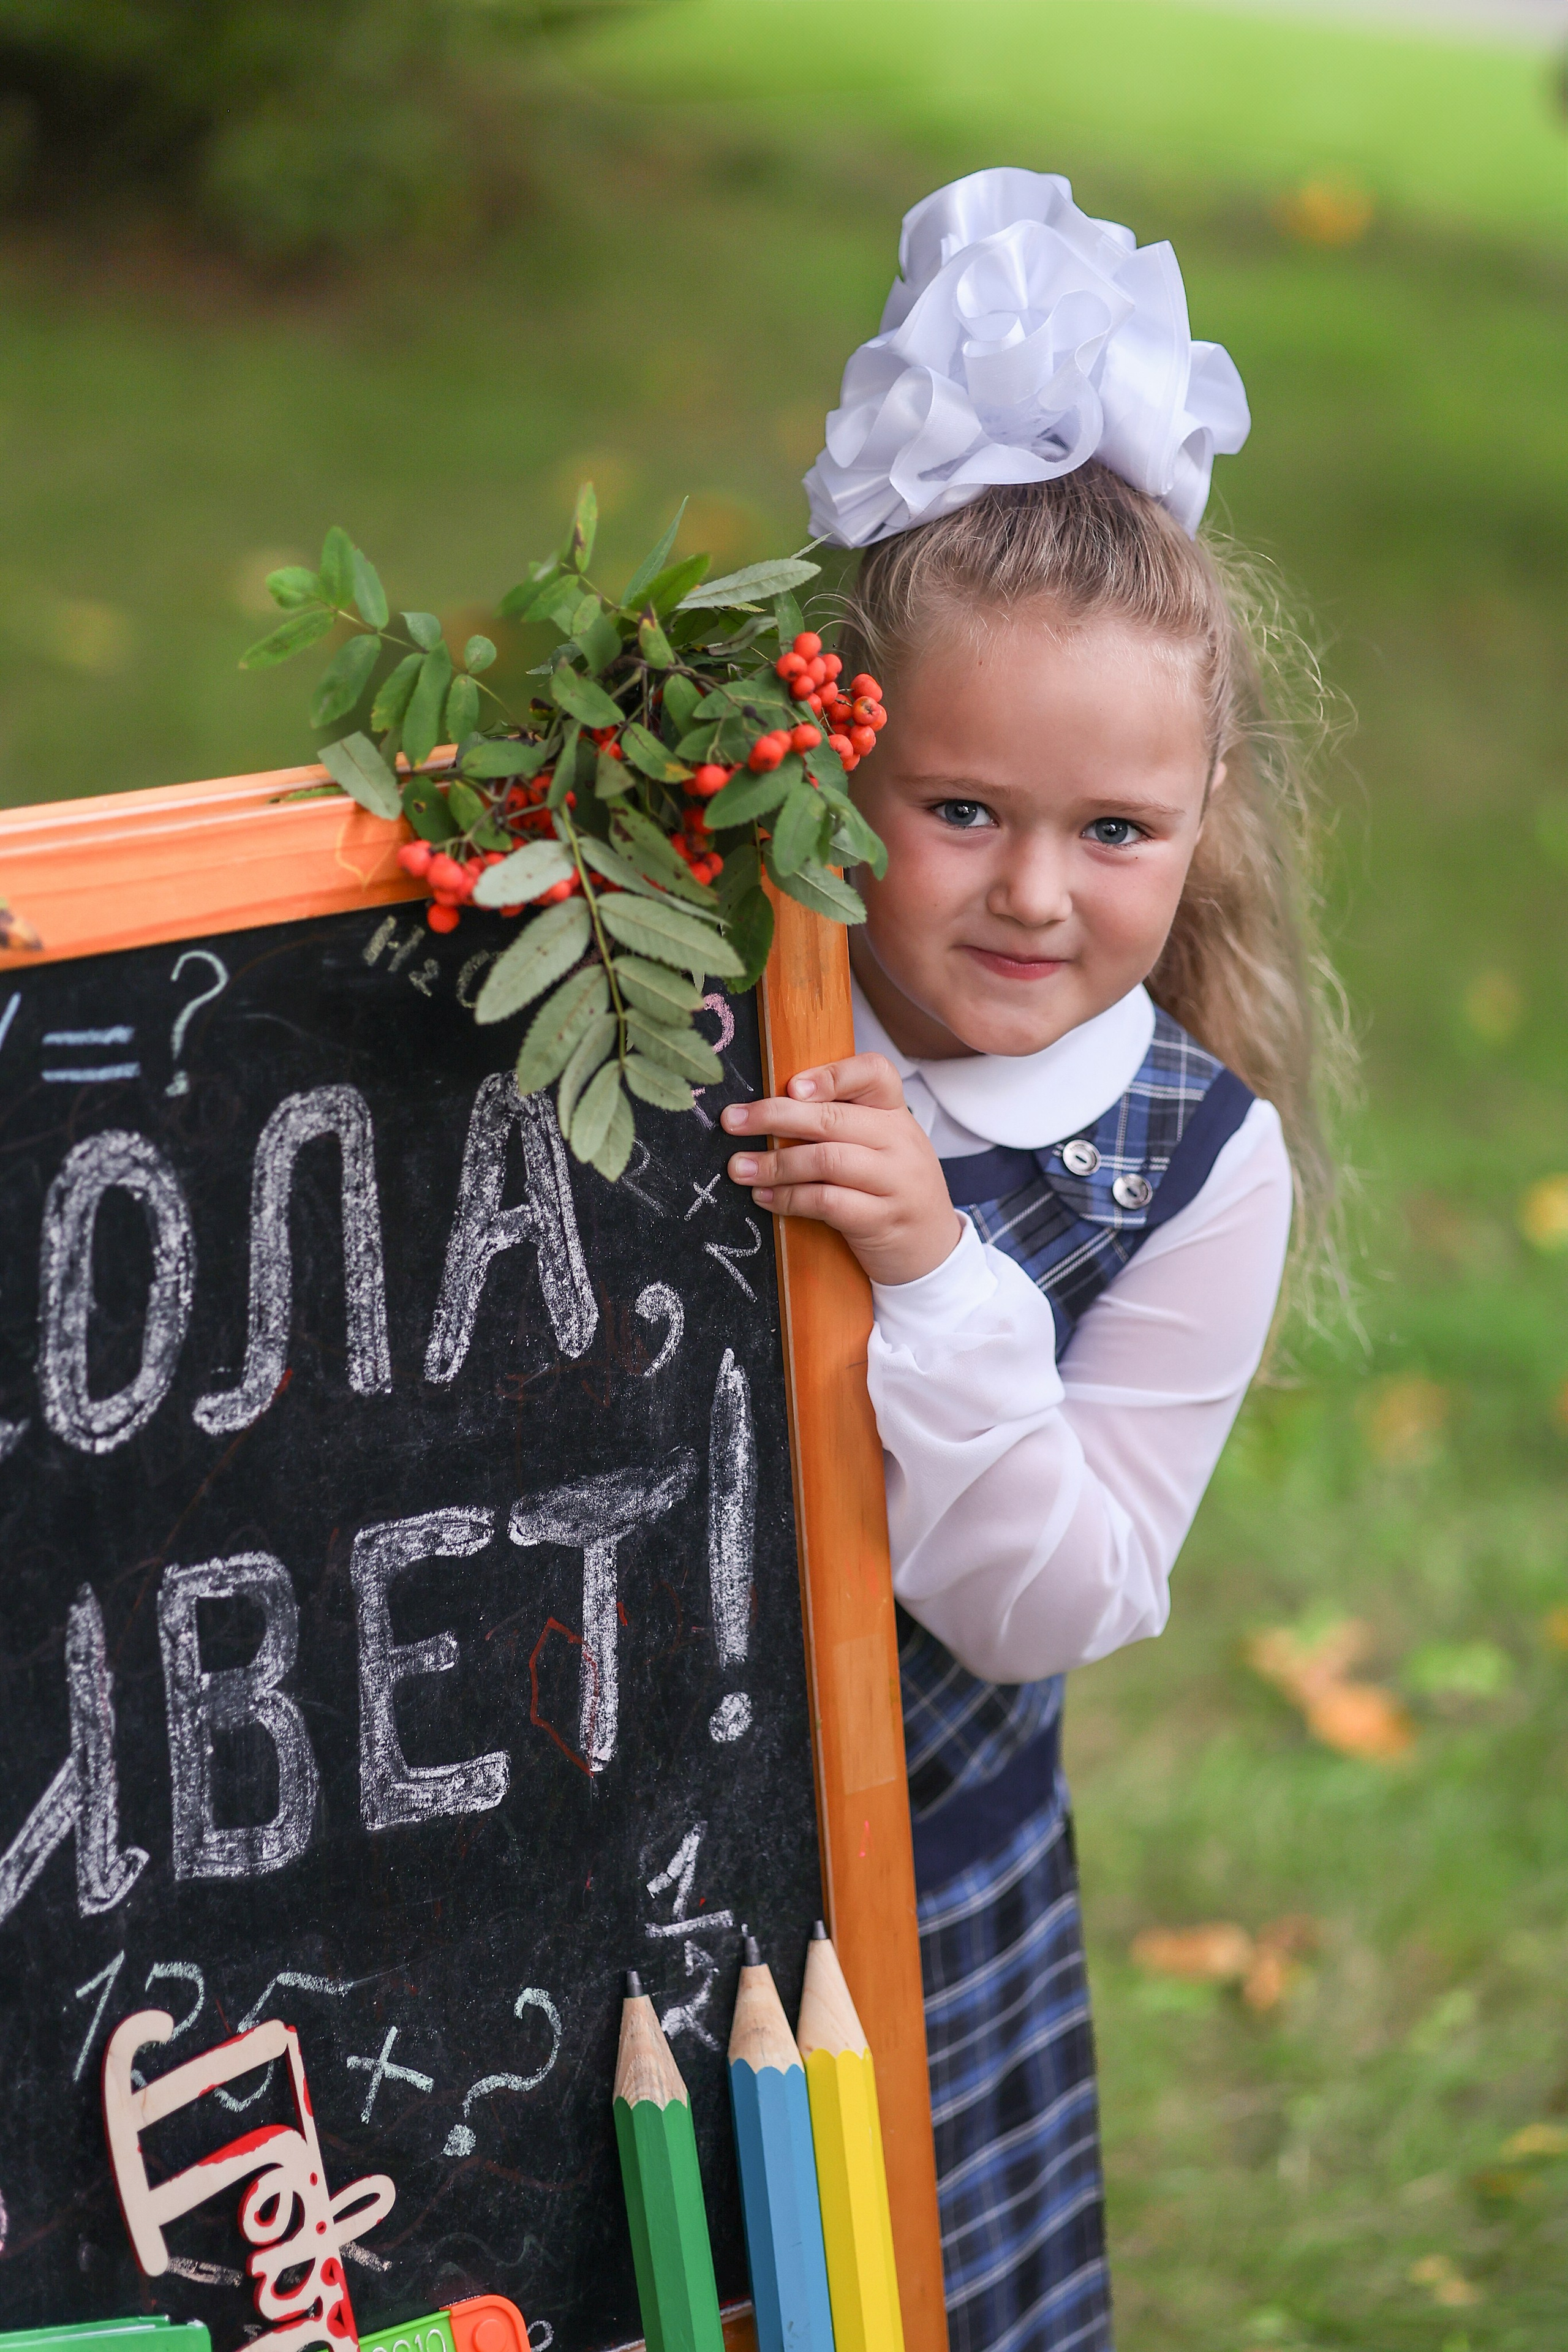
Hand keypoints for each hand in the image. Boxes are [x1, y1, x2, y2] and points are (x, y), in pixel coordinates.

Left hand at [721, 1053, 962, 1287]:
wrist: (932, 1250)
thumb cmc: (890, 1190)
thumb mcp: (880, 1147)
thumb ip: (841, 1124)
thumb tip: (768, 1107)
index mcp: (896, 1114)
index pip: (875, 1074)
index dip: (831, 1075)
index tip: (791, 1086)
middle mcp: (900, 1142)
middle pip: (833, 1118)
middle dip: (774, 1116)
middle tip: (732, 1121)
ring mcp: (895, 1182)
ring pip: (826, 1160)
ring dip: (774, 1163)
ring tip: (738, 1168)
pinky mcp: (881, 1219)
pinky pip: (827, 1202)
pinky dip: (789, 1198)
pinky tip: (764, 1197)